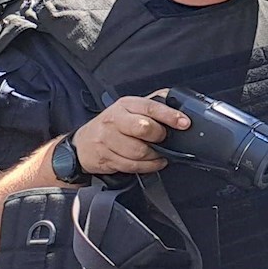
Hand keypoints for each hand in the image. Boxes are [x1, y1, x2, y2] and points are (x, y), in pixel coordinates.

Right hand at [71, 94, 190, 175]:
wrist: (83, 142)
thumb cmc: (114, 124)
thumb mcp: (131, 109)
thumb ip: (153, 105)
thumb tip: (179, 102)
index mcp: (125, 105)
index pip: (150, 107)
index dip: (170, 116)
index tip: (184, 123)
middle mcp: (114, 120)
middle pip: (143, 128)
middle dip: (159, 136)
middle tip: (163, 138)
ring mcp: (107, 139)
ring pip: (139, 151)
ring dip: (155, 155)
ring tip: (159, 153)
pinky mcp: (105, 157)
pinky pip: (132, 166)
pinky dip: (148, 166)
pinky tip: (154, 162)